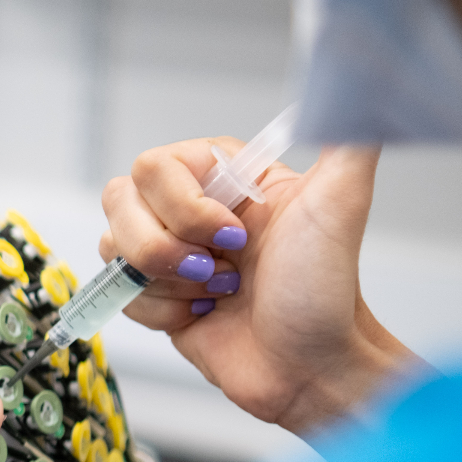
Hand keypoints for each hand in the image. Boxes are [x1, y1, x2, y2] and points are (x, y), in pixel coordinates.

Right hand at [101, 138, 417, 436]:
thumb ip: (347, 140)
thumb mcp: (340, 204)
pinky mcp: (153, 296)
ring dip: (169, 282)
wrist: (310, 368)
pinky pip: (119, 292)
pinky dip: (161, 312)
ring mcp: (166, 253)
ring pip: (114, 247)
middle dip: (167, 248)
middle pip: (120, 201)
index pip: (155, 165)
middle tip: (222, 269)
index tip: (235, 235)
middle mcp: (189, 209)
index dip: (184, 206)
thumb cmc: (324, 292)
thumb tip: (345, 92)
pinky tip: (203, 316)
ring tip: (219, 294)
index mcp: (222, 177)